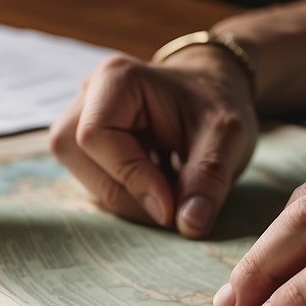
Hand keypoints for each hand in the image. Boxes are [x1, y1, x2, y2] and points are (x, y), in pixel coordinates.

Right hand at [49, 47, 256, 237]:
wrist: (212, 94)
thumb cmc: (216, 103)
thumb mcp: (226, 136)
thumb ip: (209, 177)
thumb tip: (190, 225)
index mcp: (115, 80)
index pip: (96, 136)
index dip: (130, 177)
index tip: (171, 208)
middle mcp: (87, 97)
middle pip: (79, 159)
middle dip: (128, 195)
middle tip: (176, 207)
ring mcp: (80, 122)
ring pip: (83, 178)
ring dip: (128, 201)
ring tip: (172, 192)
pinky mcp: (86, 149)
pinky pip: (94, 185)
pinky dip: (128, 199)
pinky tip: (159, 189)